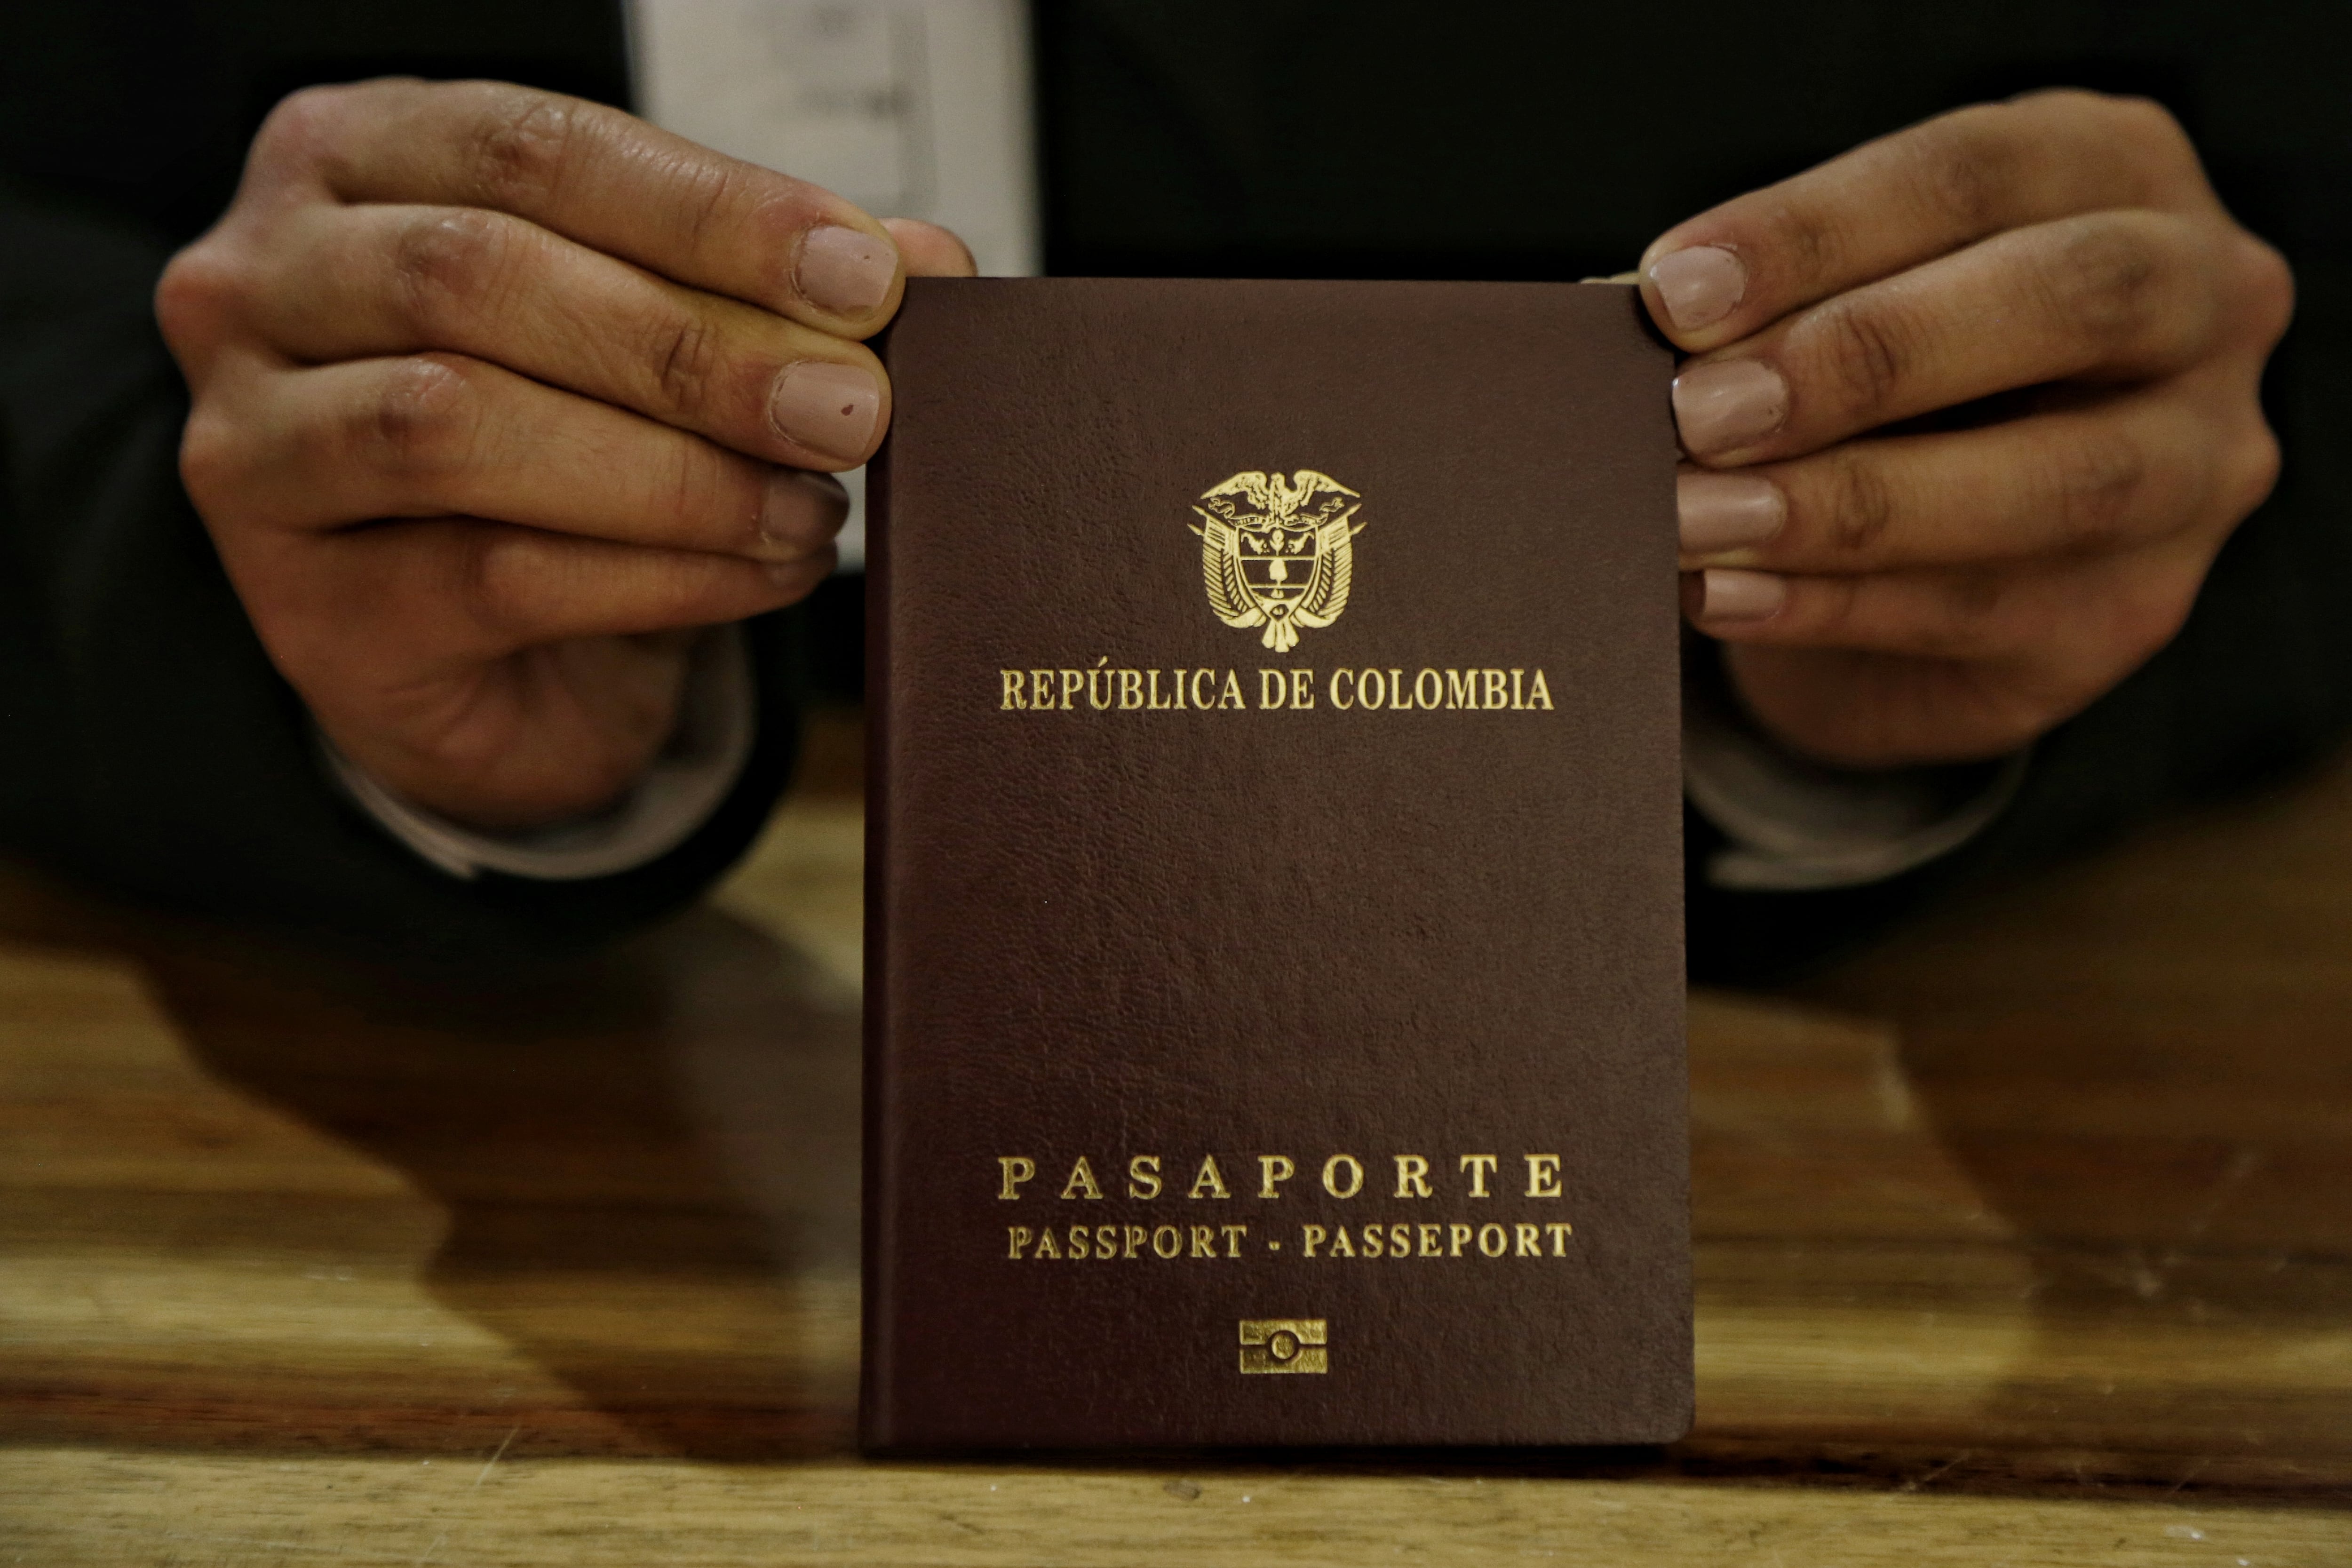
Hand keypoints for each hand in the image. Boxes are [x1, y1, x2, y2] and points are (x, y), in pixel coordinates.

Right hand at [157, 79, 975, 829]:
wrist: (483, 649)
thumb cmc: (558, 448)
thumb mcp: (655, 333)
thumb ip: (766, 285)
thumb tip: (925, 263)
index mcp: (355, 161)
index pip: (536, 149)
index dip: (712, 212)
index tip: (864, 273)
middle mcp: (264, 283)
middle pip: (484, 278)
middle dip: (698, 347)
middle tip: (852, 406)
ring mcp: (257, 449)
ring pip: (461, 428)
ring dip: (677, 473)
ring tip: (814, 505)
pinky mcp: (309, 608)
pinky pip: (496, 577)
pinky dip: (663, 577)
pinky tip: (766, 570)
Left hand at [1642, 90, 2292, 767]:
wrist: (1942, 546)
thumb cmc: (1888, 381)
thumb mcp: (1849, 302)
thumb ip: (1783, 307)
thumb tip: (1648, 337)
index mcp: (2116, 172)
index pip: (1974, 175)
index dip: (1815, 231)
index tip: (1674, 292)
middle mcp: (2204, 300)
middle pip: (2067, 300)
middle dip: (1867, 356)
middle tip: (1704, 409)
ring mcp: (2197, 464)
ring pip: (2049, 481)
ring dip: (1844, 504)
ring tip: (1694, 519)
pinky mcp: (2136, 606)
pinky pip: (1981, 607)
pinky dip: (1833, 604)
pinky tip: (1725, 592)